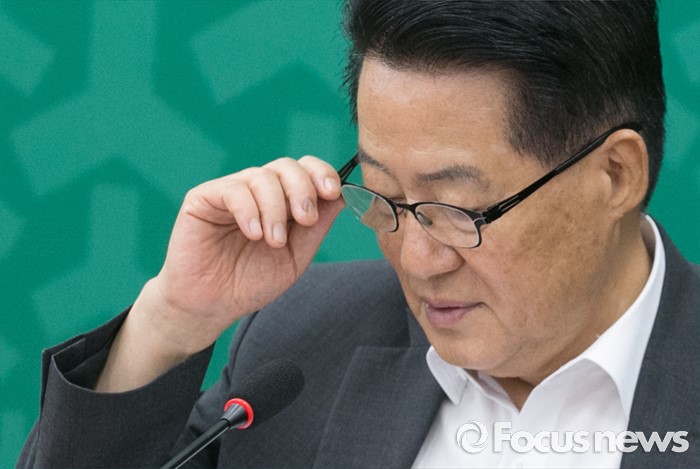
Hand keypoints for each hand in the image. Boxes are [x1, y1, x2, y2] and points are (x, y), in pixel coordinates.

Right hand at [154, 155, 343, 350]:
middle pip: (287, 166)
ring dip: (276, 209)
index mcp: (282, 201)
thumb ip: (316, 227)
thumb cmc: (250, 282)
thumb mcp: (295, 258)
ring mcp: (231, 191)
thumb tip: (344, 196)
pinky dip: (249, 210)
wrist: (211, 306)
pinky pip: (233, 190)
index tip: (333, 193)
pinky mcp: (203, 198)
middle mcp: (258, 191)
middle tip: (305, 220)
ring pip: (262, 176)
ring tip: (274, 241)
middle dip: (303, 190)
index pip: (305, 170)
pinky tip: (253, 234)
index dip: (322, 174)